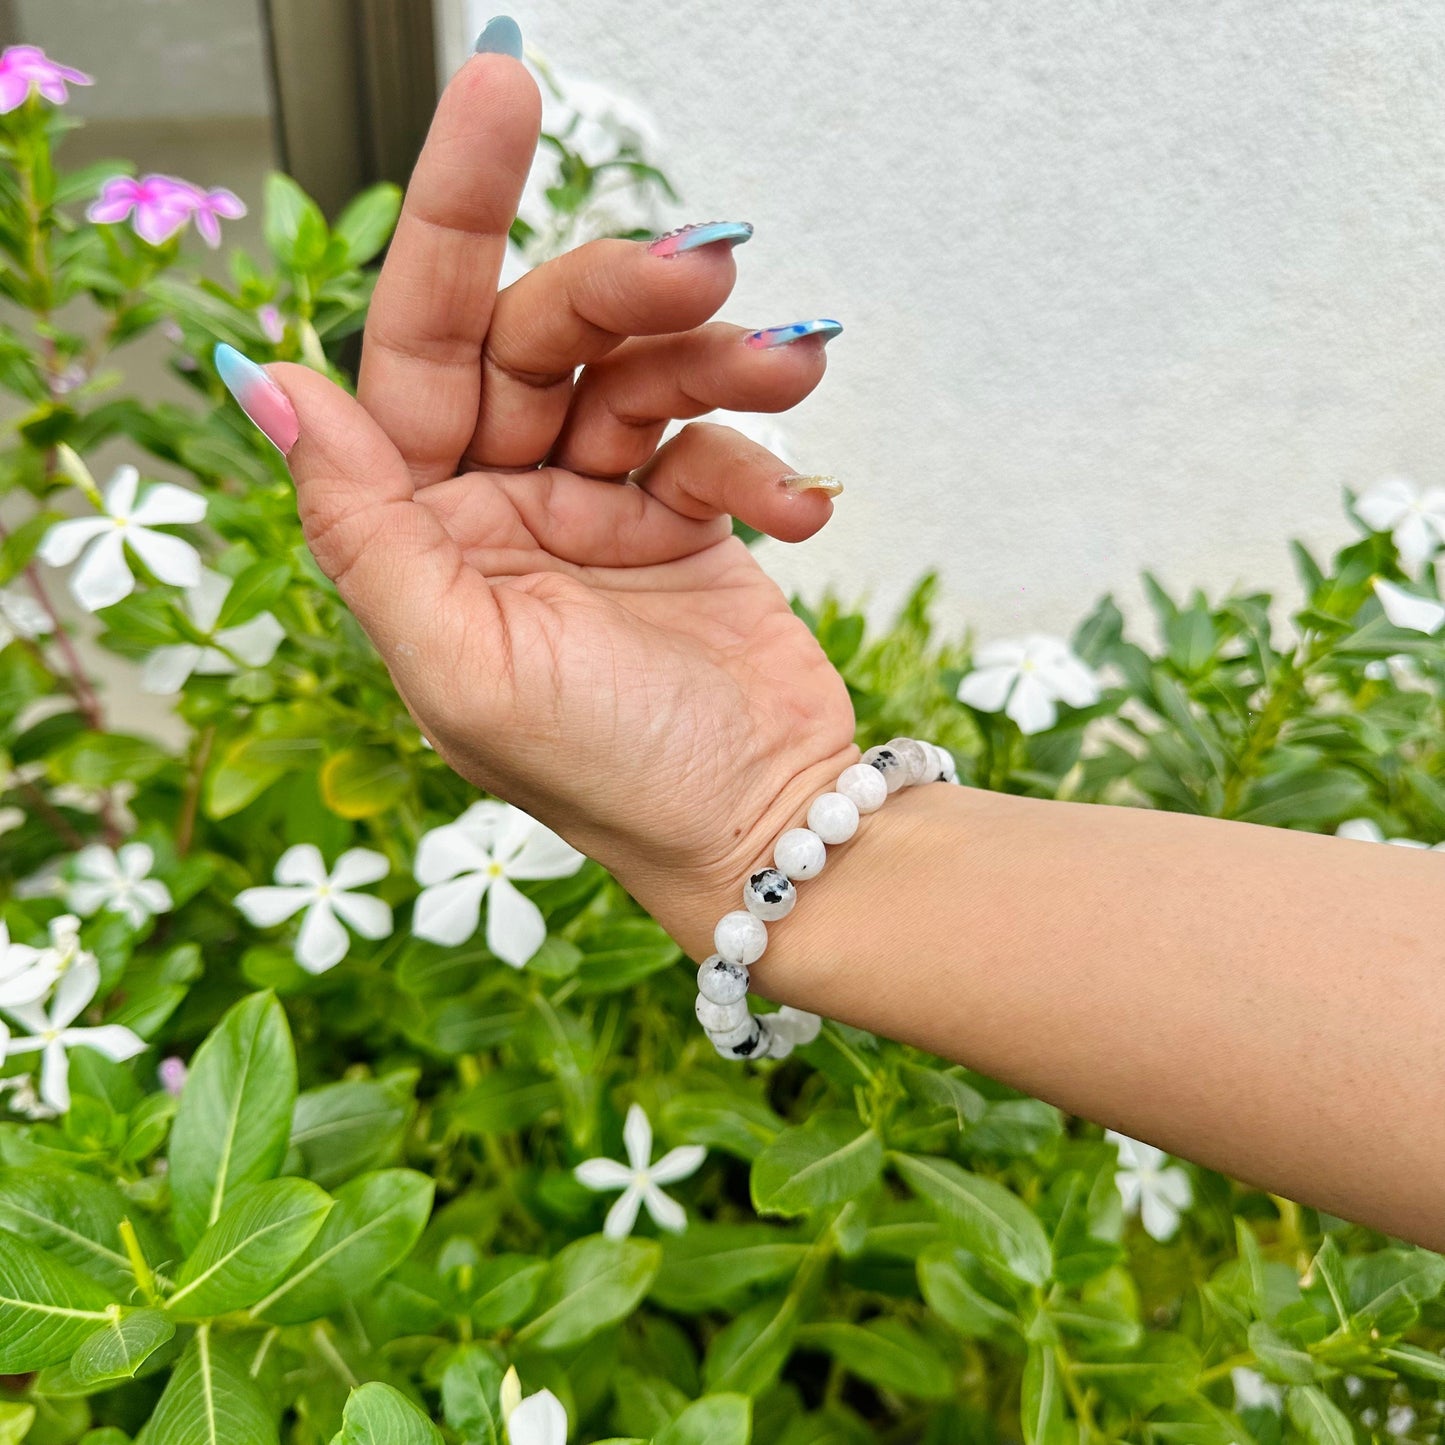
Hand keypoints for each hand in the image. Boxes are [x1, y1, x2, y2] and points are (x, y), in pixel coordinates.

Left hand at [223, 47, 856, 958]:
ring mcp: (593, 503)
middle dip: (618, 289)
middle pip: (539, 335)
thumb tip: (267, 384)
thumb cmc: (607, 776)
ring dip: (717, 362)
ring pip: (640, 370)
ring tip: (789, 373)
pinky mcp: (683, 513)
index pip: (415, 344)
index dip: (450, 217)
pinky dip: (763, 458)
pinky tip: (799, 512)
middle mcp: (497, 502)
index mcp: (421, 531)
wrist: (762, 831)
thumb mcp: (462, 664)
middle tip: (705, 266)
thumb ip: (363, 526)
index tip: (501, 97)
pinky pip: (714, 437)